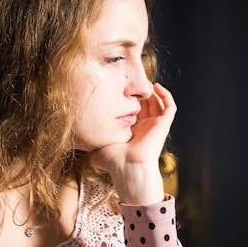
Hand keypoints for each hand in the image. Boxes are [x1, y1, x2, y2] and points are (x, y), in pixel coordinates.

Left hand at [89, 82, 176, 204]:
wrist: (127, 167)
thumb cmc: (112, 161)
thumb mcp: (96, 150)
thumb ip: (90, 143)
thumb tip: (77, 141)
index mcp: (131, 133)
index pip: (133, 111)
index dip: (128, 99)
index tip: (120, 87)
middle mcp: (144, 129)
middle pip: (146, 105)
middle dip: (141, 91)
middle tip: (133, 79)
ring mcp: (155, 127)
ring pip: (158, 104)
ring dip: (153, 91)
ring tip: (144, 80)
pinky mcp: (163, 125)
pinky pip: (170, 107)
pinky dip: (166, 95)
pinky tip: (156, 86)